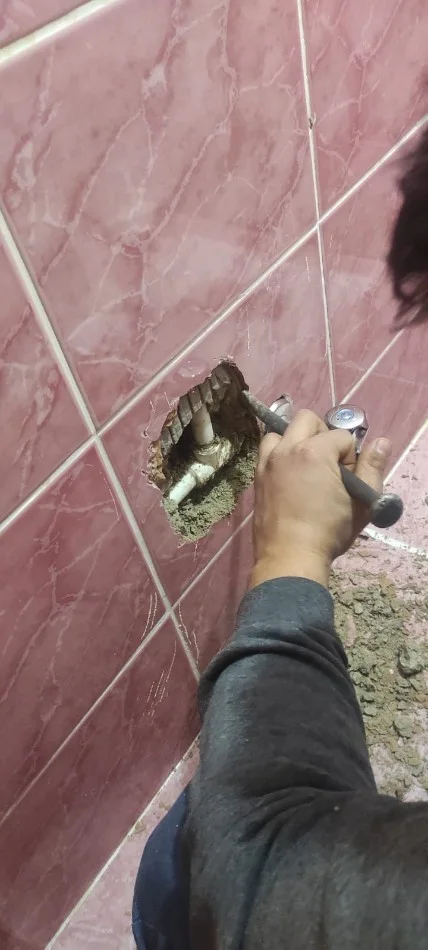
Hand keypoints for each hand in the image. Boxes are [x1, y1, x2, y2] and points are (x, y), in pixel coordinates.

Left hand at [251, 409, 390, 589]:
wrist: (290, 556)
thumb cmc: (329, 531)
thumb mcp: (361, 502)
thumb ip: (372, 468)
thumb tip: (380, 442)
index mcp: (315, 452)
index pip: (341, 436)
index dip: (350, 456)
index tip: (348, 479)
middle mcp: (288, 449)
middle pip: (307, 419)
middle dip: (322, 435)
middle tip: (329, 462)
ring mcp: (268, 461)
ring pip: (280, 432)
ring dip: (295, 440)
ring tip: (305, 465)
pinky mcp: (257, 476)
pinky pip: (267, 451)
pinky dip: (279, 454)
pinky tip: (289, 476)